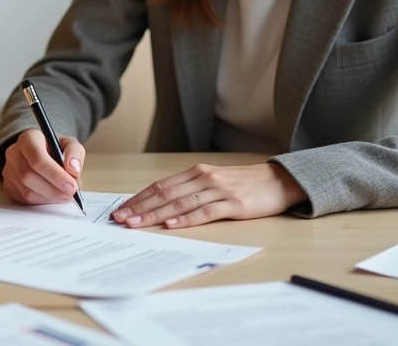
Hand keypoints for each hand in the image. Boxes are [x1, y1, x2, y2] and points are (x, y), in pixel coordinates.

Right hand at [3, 129, 85, 204]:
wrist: (40, 152)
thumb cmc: (55, 148)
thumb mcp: (69, 144)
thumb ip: (75, 153)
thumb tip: (73, 169)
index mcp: (29, 138)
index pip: (37, 158)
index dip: (55, 175)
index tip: (72, 186)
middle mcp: (14, 153)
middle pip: (29, 176)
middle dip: (53, 189)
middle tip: (70, 194)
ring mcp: (8, 170)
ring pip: (26, 190)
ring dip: (49, 197)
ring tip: (64, 195)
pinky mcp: (8, 185)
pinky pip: (23, 199)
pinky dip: (41, 201)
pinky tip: (52, 196)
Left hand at [112, 163, 306, 228]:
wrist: (278, 180)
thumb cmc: (243, 184)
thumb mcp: (213, 181)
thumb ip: (190, 190)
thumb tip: (162, 206)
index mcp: (196, 172)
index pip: (160, 186)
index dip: (138, 198)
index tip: (120, 210)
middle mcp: (203, 178)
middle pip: (164, 193)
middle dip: (139, 207)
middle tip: (119, 219)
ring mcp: (218, 190)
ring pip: (180, 203)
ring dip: (155, 214)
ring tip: (136, 223)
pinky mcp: (233, 203)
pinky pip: (205, 212)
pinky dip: (186, 219)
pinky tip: (171, 225)